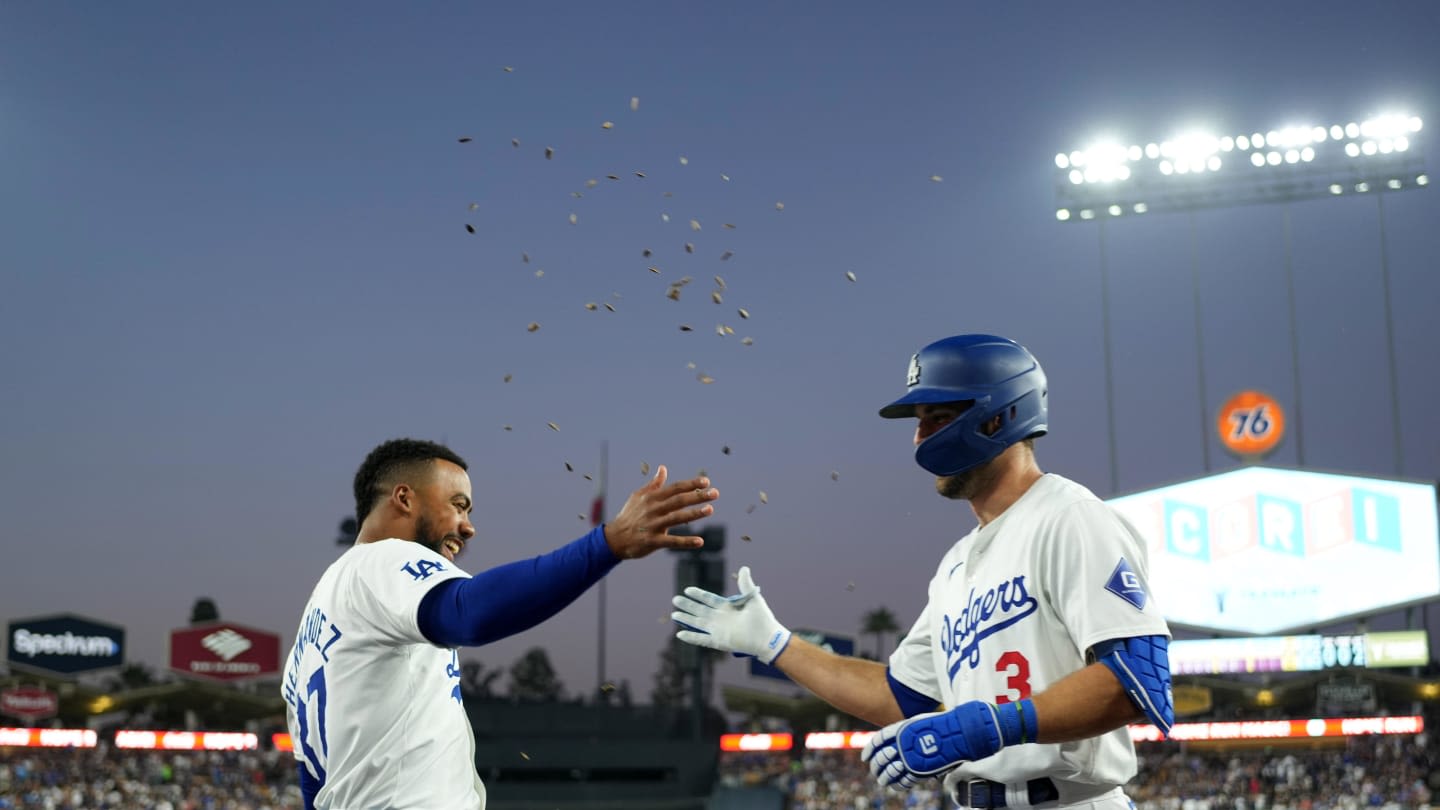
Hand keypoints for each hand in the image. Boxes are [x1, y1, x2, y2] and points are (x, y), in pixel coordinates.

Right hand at [604, 465, 718, 558]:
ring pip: (677, 518)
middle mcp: (653, 509)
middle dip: (698, 496)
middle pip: (679, 500)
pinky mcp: (653, 541)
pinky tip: (700, 541)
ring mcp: (653, 525)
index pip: (675, 488)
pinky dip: (686, 542)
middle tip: (715, 493)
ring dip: (694, 513)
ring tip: (710, 509)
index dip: (691, 484)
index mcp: (652, 498)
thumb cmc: (629, 515)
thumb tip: (663, 468)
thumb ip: (653, 484)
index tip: (706, 481)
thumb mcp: (638, 497)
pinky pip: (672, 541)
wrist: (614, 538)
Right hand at [671, 566, 791, 664]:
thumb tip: (744, 567)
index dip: (698, 594)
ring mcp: (718, 630)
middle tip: (675, 599)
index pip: (709, 599)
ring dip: (686, 619)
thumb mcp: (752, 597)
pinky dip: (691, 637)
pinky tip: (680, 635)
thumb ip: (745, 584)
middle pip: (700, 610)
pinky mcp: (719, 641)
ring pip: (698, 623)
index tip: (688, 589)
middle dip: (688, 605)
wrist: (767, 637)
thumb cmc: (762, 618)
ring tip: (674, 615)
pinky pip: (701, 639)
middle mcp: (720, 618)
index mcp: (727, 607)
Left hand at [861, 701, 1004, 789]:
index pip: (879, 740)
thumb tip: (892, 743)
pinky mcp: (919, 771)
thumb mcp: (919, 723)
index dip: (870, 749)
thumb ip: (906, 732)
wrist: (959, 733)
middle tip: (875, 770)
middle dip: (877, 765)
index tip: (865, 757)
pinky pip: (903, 781)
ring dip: (885, 776)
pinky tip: (896, 784)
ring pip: (889, 772)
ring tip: (883, 779)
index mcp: (902, 729)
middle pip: (882, 757)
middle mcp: (903, 744)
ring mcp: (911, 758)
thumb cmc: (941, 726)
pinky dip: (898, 784)